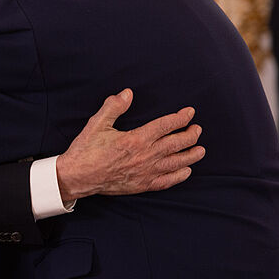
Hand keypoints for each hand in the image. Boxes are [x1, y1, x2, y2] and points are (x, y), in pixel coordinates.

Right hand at [56, 88, 205, 201]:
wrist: (78, 176)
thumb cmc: (86, 150)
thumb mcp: (97, 124)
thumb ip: (114, 107)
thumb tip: (127, 93)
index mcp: (137, 139)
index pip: (166, 126)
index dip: (180, 118)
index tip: (189, 112)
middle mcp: (146, 156)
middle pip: (176, 144)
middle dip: (190, 135)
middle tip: (197, 129)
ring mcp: (146, 172)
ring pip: (177, 163)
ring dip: (191, 156)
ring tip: (200, 150)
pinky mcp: (142, 185)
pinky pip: (167, 181)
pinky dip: (179, 176)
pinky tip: (186, 171)